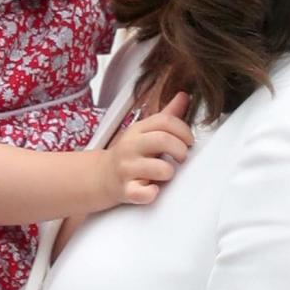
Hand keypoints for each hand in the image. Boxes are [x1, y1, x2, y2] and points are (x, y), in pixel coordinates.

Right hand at [99, 90, 192, 206]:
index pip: (165, 121)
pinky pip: (146, 194)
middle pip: (163, 140)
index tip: (189, 141)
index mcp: (137, 130)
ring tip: (164, 174)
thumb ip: (166, 116)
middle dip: (180, 150)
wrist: (100, 177)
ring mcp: (127, 169)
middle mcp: (130, 147)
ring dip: (169, 173)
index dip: (184, 130)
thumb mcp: (144, 132)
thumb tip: (184, 95)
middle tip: (181, 157)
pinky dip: (153, 193)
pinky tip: (152, 189)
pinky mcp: (126, 190)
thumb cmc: (129, 154)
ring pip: (161, 169)